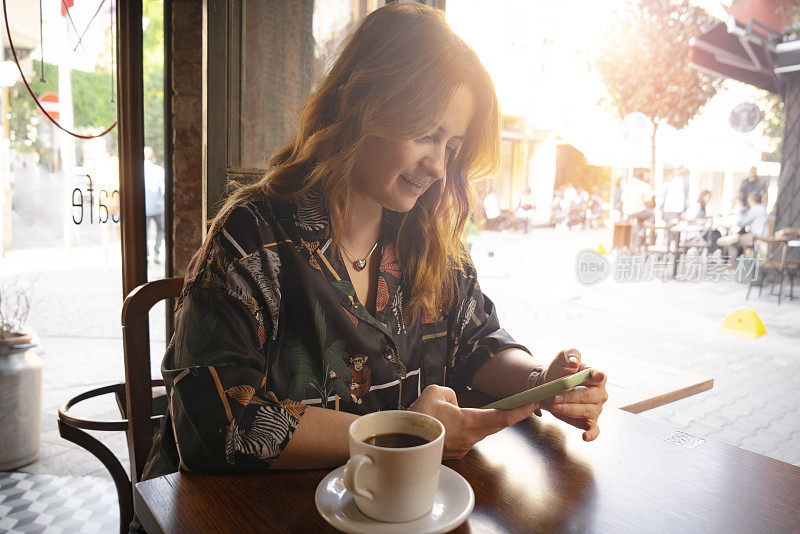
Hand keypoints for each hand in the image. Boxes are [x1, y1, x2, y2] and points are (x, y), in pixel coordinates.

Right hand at [409, 384, 538, 458]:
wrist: (399, 442)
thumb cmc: (417, 417)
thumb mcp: (436, 392)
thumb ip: (451, 394)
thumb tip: (454, 403)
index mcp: (470, 423)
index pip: (502, 416)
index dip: (520, 410)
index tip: (534, 403)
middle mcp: (470, 439)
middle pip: (494, 425)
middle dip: (505, 414)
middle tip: (518, 404)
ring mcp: (461, 448)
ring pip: (477, 430)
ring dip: (477, 420)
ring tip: (456, 411)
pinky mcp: (452, 453)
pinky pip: (465, 437)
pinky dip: (464, 428)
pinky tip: (447, 422)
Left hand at [539, 349, 607, 441]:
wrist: (549, 386)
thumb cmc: (559, 371)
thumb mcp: (562, 358)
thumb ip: (569, 354)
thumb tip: (574, 361)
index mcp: (596, 375)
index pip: (599, 376)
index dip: (597, 376)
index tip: (597, 376)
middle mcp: (600, 393)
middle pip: (588, 396)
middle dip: (571, 397)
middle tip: (555, 396)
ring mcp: (596, 408)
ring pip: (586, 411)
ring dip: (569, 409)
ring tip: (555, 405)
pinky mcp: (591, 421)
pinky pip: (594, 429)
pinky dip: (591, 434)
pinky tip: (585, 436)